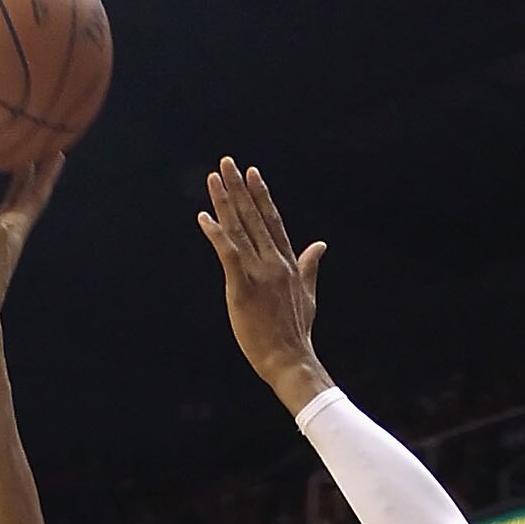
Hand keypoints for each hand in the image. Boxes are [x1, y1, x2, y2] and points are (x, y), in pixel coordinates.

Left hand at [196, 158, 327, 411]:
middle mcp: (274, 262)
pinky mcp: (242, 288)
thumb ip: (310, 267)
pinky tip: (204, 218)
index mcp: (288, 263)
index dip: (261, 195)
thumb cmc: (296, 333)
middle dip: (239, 188)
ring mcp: (259, 274)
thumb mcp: (308, 296)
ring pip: (239, 230)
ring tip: (213, 179)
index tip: (252, 174)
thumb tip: (320, 245)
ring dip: (224, 202)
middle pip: (253, 218)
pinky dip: (215, 234)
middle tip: (227, 163)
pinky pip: (227, 254)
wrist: (290, 360)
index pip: (272, 221)